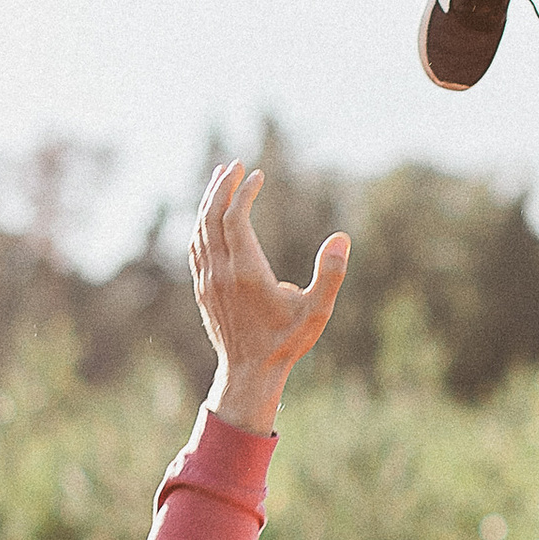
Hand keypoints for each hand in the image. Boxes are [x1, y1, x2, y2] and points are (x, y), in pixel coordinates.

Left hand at [190, 160, 350, 436]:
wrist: (249, 373)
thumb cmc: (287, 342)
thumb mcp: (318, 311)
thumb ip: (332, 274)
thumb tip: (342, 238)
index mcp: (246, 272)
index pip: (235, 218)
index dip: (245, 192)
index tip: (259, 175)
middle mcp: (221, 273)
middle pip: (211, 217)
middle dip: (221, 187)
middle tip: (235, 165)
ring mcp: (208, 281)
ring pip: (199, 230)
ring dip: (208, 202)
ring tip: (221, 180)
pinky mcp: (203, 290)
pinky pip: (196, 247)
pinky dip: (201, 224)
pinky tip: (209, 216)